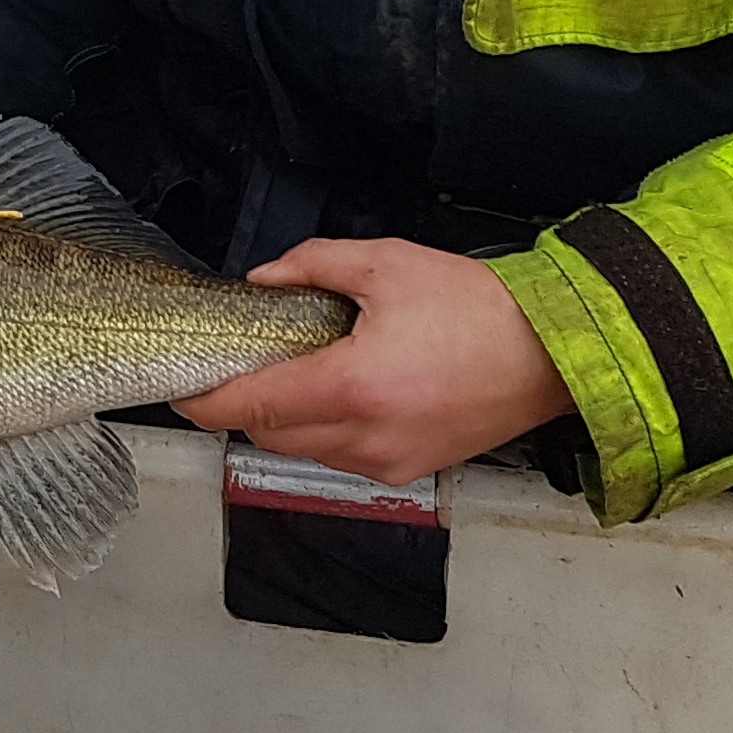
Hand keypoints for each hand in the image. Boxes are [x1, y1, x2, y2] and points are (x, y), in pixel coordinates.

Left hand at [173, 238, 572, 485]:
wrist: (552, 352)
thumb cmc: (479, 309)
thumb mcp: (385, 264)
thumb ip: (313, 266)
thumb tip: (265, 279)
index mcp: (353, 388)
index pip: (253, 407)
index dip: (206, 401)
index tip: (181, 390)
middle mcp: (367, 438)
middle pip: (270, 436)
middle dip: (246, 404)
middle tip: (240, 363)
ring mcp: (389, 461)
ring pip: (305, 451)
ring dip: (286, 419)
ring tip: (296, 369)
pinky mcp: (411, 468)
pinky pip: (343, 457)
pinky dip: (326, 430)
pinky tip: (340, 390)